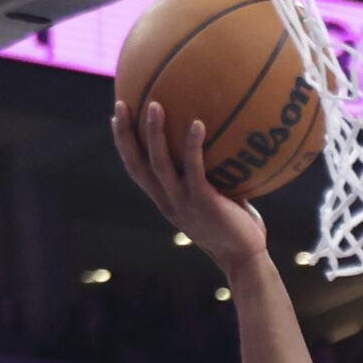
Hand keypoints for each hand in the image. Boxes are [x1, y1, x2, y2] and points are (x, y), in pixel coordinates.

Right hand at [112, 99, 269, 275]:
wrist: (245, 258)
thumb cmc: (237, 228)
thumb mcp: (217, 200)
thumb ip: (212, 177)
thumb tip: (224, 145)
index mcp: (166, 200)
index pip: (136, 170)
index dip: (124, 145)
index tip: (117, 117)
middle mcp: (168, 201)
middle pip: (137, 164)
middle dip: (125, 134)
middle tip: (121, 104)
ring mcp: (183, 202)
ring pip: (159, 164)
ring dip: (155, 133)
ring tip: (155, 104)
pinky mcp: (203, 202)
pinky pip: (194, 170)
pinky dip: (192, 146)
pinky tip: (198, 124)